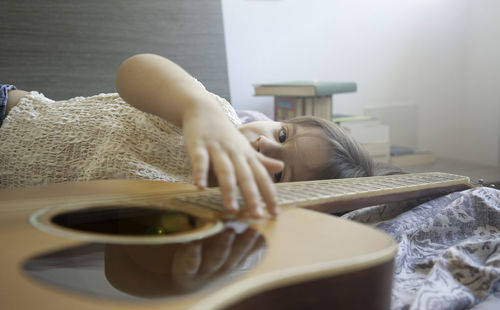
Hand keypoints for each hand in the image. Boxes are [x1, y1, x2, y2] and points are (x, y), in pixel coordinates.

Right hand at [182, 102, 282, 217]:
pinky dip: (201, 173)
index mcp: (247, 155)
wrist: (204, 110)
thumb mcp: (244, 147)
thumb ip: (261, 159)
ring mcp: (217, 149)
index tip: (275, 213)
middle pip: (246, 177)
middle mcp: (235, 153)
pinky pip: (200, 161)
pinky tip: (200, 187)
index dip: (268, 195)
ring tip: (231, 209)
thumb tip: (281, 167)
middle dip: (252, 197)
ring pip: (225, 171)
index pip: (261, 177)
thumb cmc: (225, 134)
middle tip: (256, 216)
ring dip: (228, 189)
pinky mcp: (199, 145)